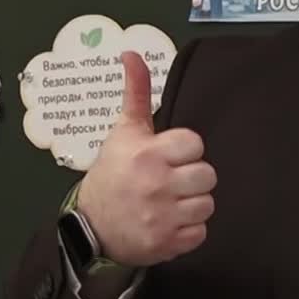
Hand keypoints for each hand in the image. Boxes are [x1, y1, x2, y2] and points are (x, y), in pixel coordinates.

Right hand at [77, 51, 216, 266]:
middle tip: (171, 179)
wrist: (90, 227)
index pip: (195, 144)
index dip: (184, 149)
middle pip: (207, 175)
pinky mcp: (167, 244)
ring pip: (207, 204)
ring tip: (171, 200)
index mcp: (149, 155)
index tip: (168, 155)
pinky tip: (170, 221)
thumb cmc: (112, 172)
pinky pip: (200, 232)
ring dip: (192, 203)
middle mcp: (157, 186)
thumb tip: (133, 53)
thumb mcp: (124, 130)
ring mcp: (162, 218)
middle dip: (192, 176)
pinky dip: (189, 230)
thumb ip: (137, 92)